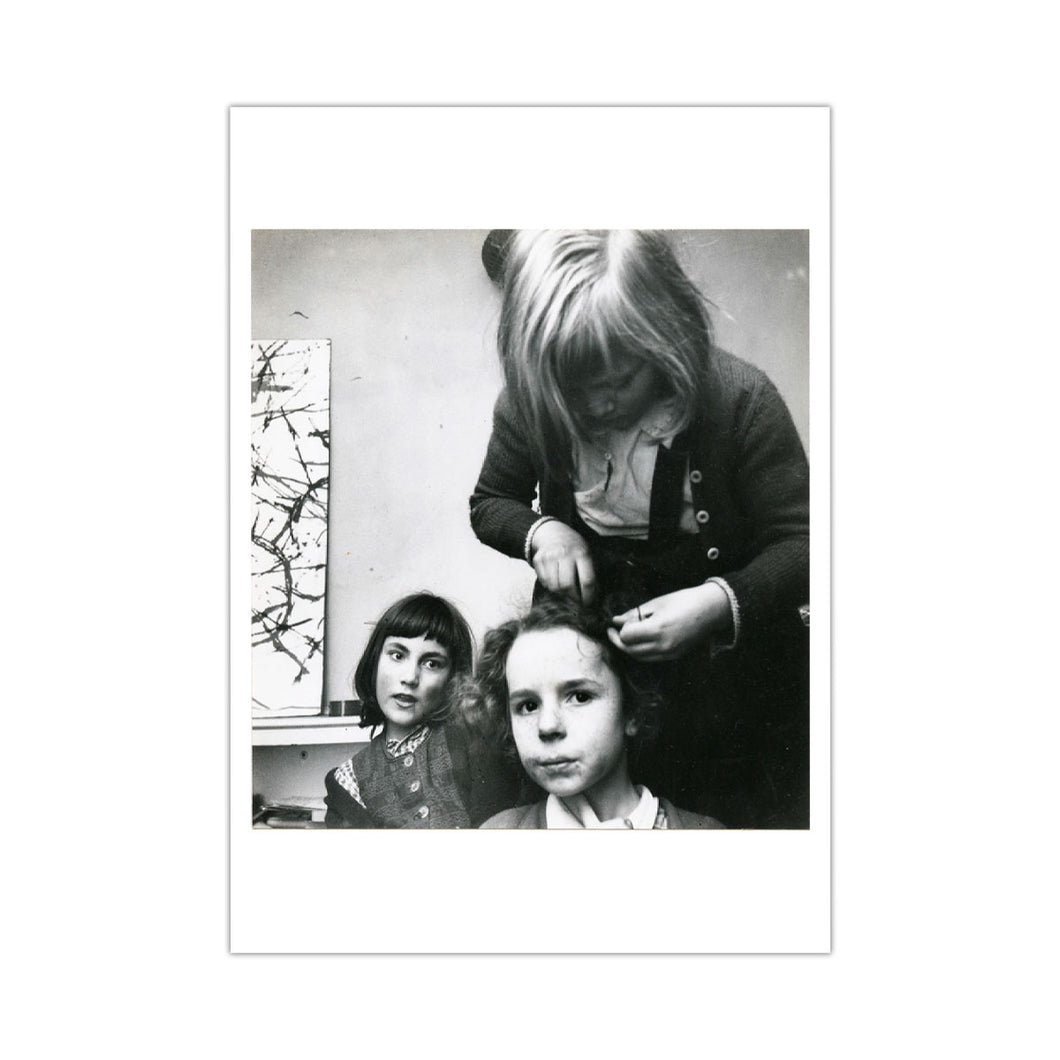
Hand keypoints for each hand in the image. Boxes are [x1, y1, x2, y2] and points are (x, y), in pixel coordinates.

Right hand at [529, 520, 597, 603]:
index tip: (588, 603)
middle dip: (572, 598)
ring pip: (554, 586)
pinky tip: (556, 582)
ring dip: (561, 594)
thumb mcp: (587, 554)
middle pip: (567, 585)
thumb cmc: (574, 548)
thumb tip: (594, 597)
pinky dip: (550, 587)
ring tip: (566, 593)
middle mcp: (564, 554)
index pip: (587, 580)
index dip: (588, 596)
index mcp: (581, 553)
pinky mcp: (538, 560)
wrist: (552, 532)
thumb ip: (590, 573)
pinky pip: (544, 582)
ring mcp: (549, 556)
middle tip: (575, 602)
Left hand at [607, 583, 732, 660]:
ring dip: (628, 648)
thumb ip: (634, 614)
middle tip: (613, 631)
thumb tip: (616, 620)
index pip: (626, 637)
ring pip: (639, 657)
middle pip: (630, 650)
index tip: (615, 623)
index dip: (618, 630)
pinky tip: (640, 641)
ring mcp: (669, 653)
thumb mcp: (656, 603)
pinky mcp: (674, 656)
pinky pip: (650, 658)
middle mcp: (662, 646)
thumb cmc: (684, 600)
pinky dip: (641, 652)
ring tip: (625, 636)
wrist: (711, 610)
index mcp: (657, 629)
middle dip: (618, 641)